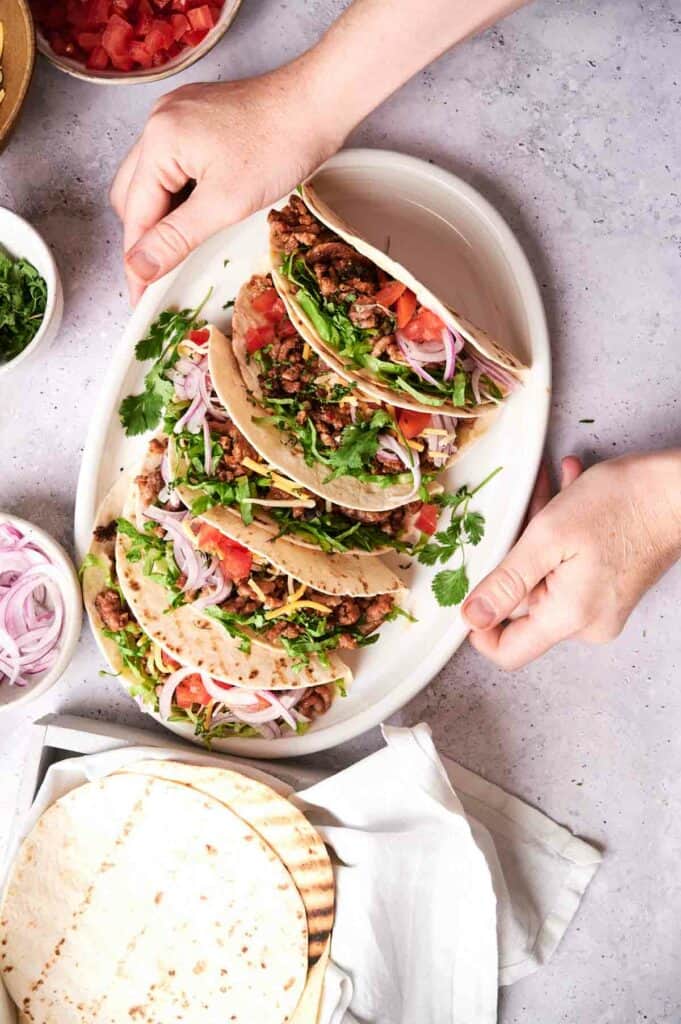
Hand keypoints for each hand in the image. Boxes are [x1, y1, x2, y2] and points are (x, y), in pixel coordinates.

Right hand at [110, 62, 345, 303]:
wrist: (317, 104)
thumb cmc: (279, 146)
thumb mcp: (224, 204)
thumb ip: (176, 238)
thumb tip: (138, 268)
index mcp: (159, 140)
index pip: (134, 213)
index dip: (137, 260)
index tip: (140, 298)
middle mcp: (158, 122)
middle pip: (132, 195)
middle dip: (144, 236)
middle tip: (161, 275)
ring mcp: (177, 117)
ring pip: (152, 180)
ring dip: (162, 215)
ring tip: (181, 247)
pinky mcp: (196, 119)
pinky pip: (172, 164)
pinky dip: (179, 194)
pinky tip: (198, 212)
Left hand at [462, 451, 680, 668]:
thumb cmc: (622, 505)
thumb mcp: (547, 537)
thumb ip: (506, 582)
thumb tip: (471, 618)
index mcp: (568, 618)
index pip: (508, 652)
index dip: (480, 626)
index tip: (471, 587)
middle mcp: (587, 624)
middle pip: (524, 605)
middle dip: (517, 555)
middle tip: (528, 510)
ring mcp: (601, 607)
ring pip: (545, 579)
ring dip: (540, 537)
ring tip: (554, 494)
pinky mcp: (610, 589)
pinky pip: (568, 571)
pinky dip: (561, 539)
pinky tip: (568, 497)